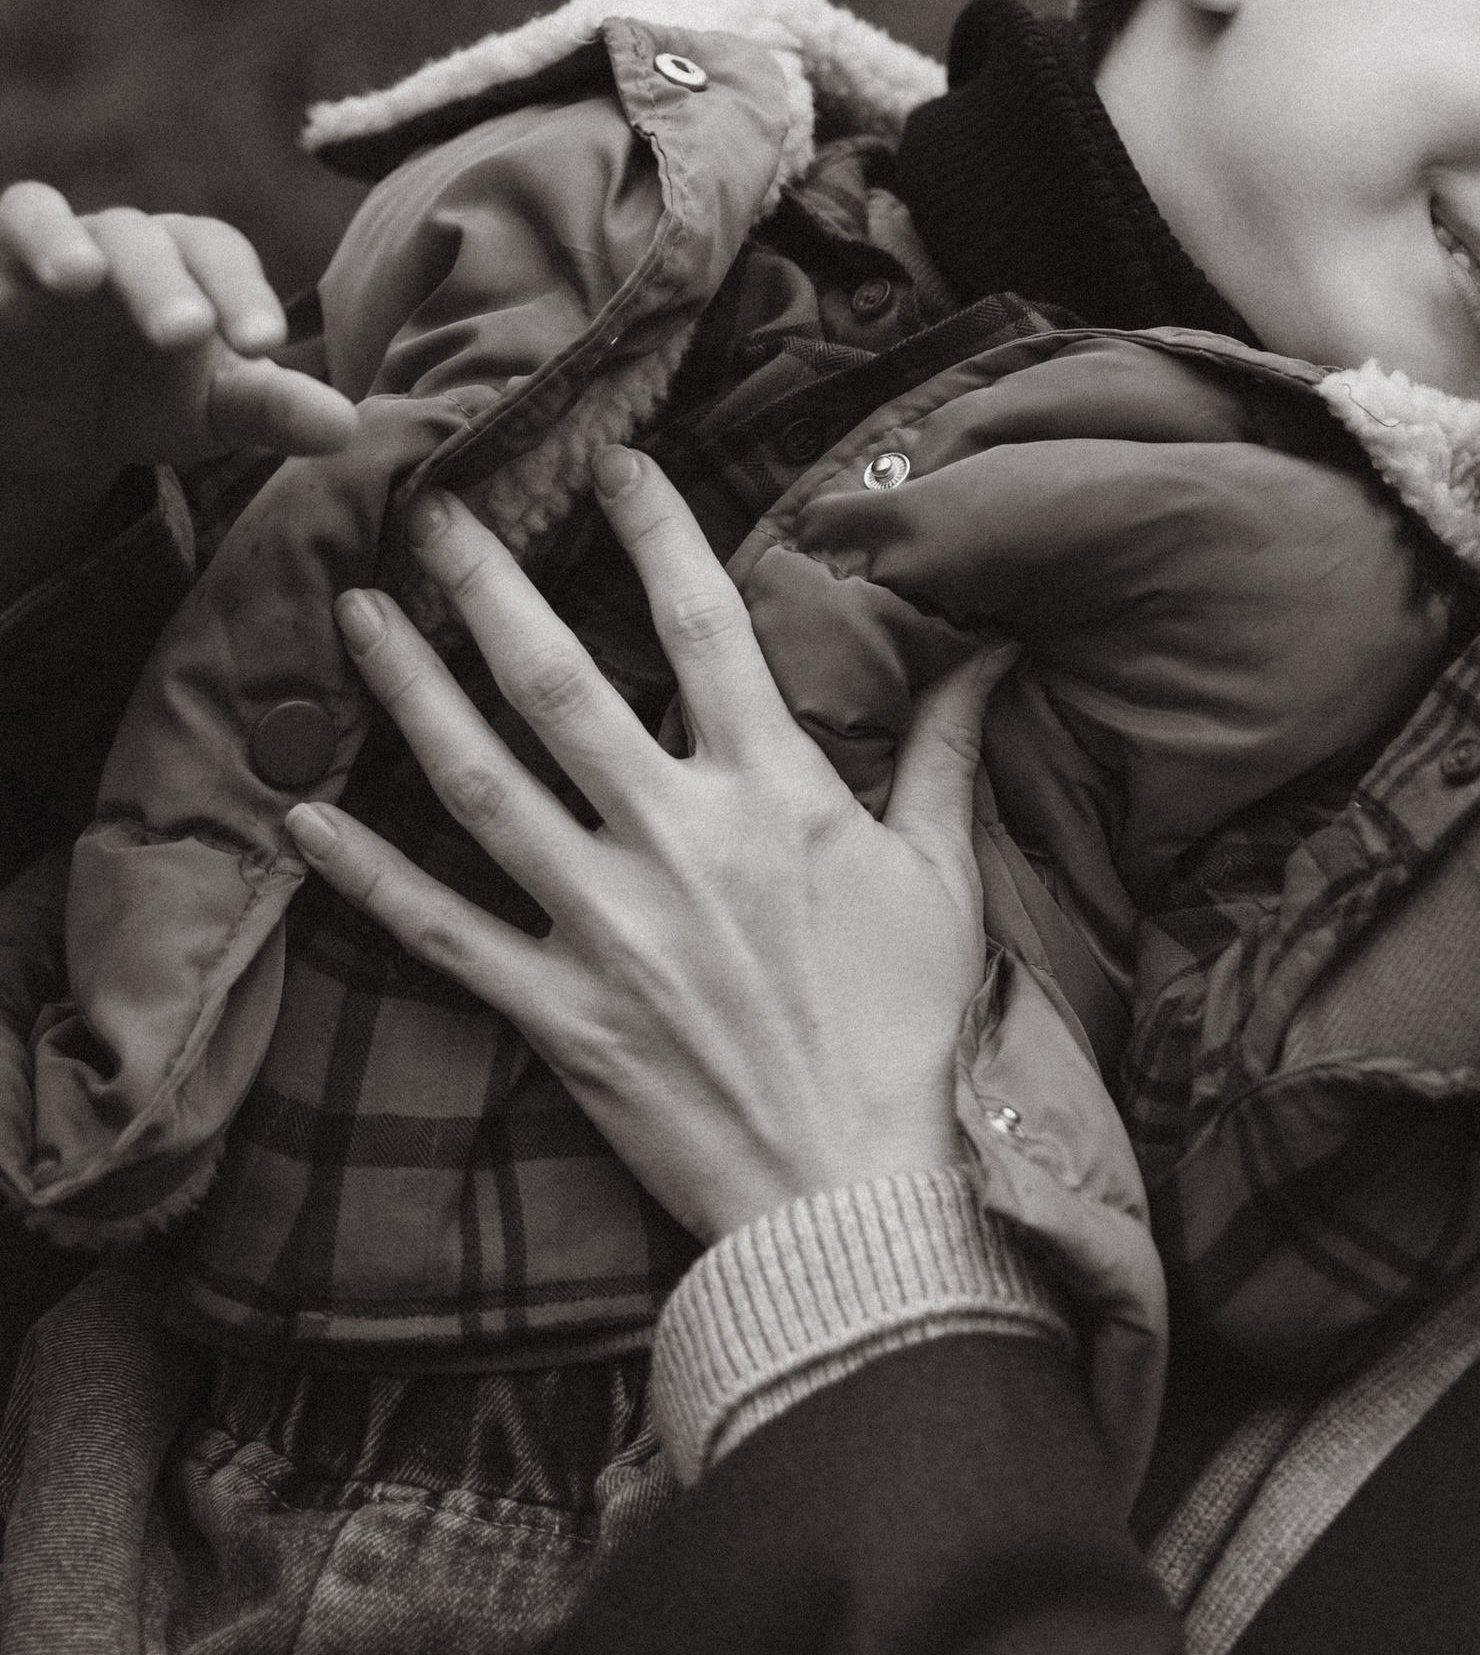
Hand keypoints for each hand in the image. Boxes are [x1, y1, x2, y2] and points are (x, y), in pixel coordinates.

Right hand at [0, 181, 356, 595]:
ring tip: (76, 277)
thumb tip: (346, 429)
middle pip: (136, 238)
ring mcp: (30, 251)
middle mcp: (107, 238)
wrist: (54, 421)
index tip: (263, 346)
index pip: (218, 254)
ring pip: (37, 216)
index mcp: (183, 257)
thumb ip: (273, 411)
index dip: (241, 293)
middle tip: (186, 332)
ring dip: (56, 240)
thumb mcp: (211, 412)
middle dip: (160, 282)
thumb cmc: (150, 396)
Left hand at [283, 449, 1008, 1243]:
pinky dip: (368, 875)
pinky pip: (440, 931)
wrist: (853, 1191)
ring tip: (355, 614)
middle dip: (487, 583)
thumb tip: (996, 646)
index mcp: (773, 794)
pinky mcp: (558, 1013)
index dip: (655, 531)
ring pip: (479, 782)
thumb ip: (947, 751)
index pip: (703, 625)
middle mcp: (675, 839)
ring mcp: (604, 925)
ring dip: (409, 690)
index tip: (613, 463)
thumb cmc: (908, 1032)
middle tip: (432, 509)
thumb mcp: (943, 877)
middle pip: (556, 681)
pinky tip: (308, 815)